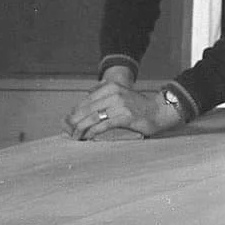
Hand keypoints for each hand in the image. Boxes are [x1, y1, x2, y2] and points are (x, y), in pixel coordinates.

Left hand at [65, 76, 182, 140]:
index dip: (74, 112)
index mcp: (110, 87)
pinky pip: (103, 125)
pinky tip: (87, 137)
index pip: (86, 100)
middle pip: (86, 109)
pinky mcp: (124, 117)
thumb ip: (103, 93)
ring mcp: (119, 105)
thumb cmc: (137, 106)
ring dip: (81, 128)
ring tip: (75, 136)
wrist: (158, 111)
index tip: (67, 122)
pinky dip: (92, 132)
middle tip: (67, 131)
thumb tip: (85, 99)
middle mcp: (113, 93)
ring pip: (92, 117)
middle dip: (74, 121)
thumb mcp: (120, 93)